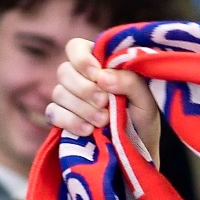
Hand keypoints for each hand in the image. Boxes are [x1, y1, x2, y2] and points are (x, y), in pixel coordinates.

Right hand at [48, 37, 162, 163]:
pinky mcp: (62, 119)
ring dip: (81, 108)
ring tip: (103, 121)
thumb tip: (102, 77)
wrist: (136, 151)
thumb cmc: (143, 119)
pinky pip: (53, 113)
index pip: (76, 47)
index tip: (98, 74)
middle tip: (104, 103)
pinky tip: (88, 130)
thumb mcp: (146, 100)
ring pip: (58, 93)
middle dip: (84, 89)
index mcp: (99, 63)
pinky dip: (69, 121)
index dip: (82, 59)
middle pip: (64, 71)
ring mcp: (68, 99)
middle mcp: (80, 77)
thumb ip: (130, 82)